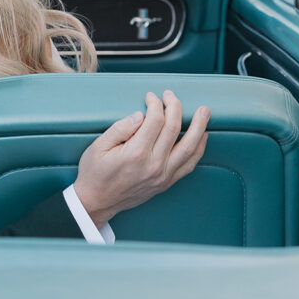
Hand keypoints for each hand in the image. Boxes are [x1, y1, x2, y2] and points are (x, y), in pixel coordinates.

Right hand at [73, 90, 209, 227]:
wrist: (98, 202)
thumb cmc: (94, 173)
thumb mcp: (98, 147)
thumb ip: (119, 129)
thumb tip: (140, 115)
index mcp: (135, 153)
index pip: (154, 121)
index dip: (155, 104)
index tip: (151, 97)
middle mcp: (154, 164)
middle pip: (173, 129)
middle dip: (174, 107)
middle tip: (171, 96)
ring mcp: (163, 175)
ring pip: (189, 147)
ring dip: (199, 127)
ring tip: (204, 112)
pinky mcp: (167, 182)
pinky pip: (189, 164)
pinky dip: (199, 149)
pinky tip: (202, 137)